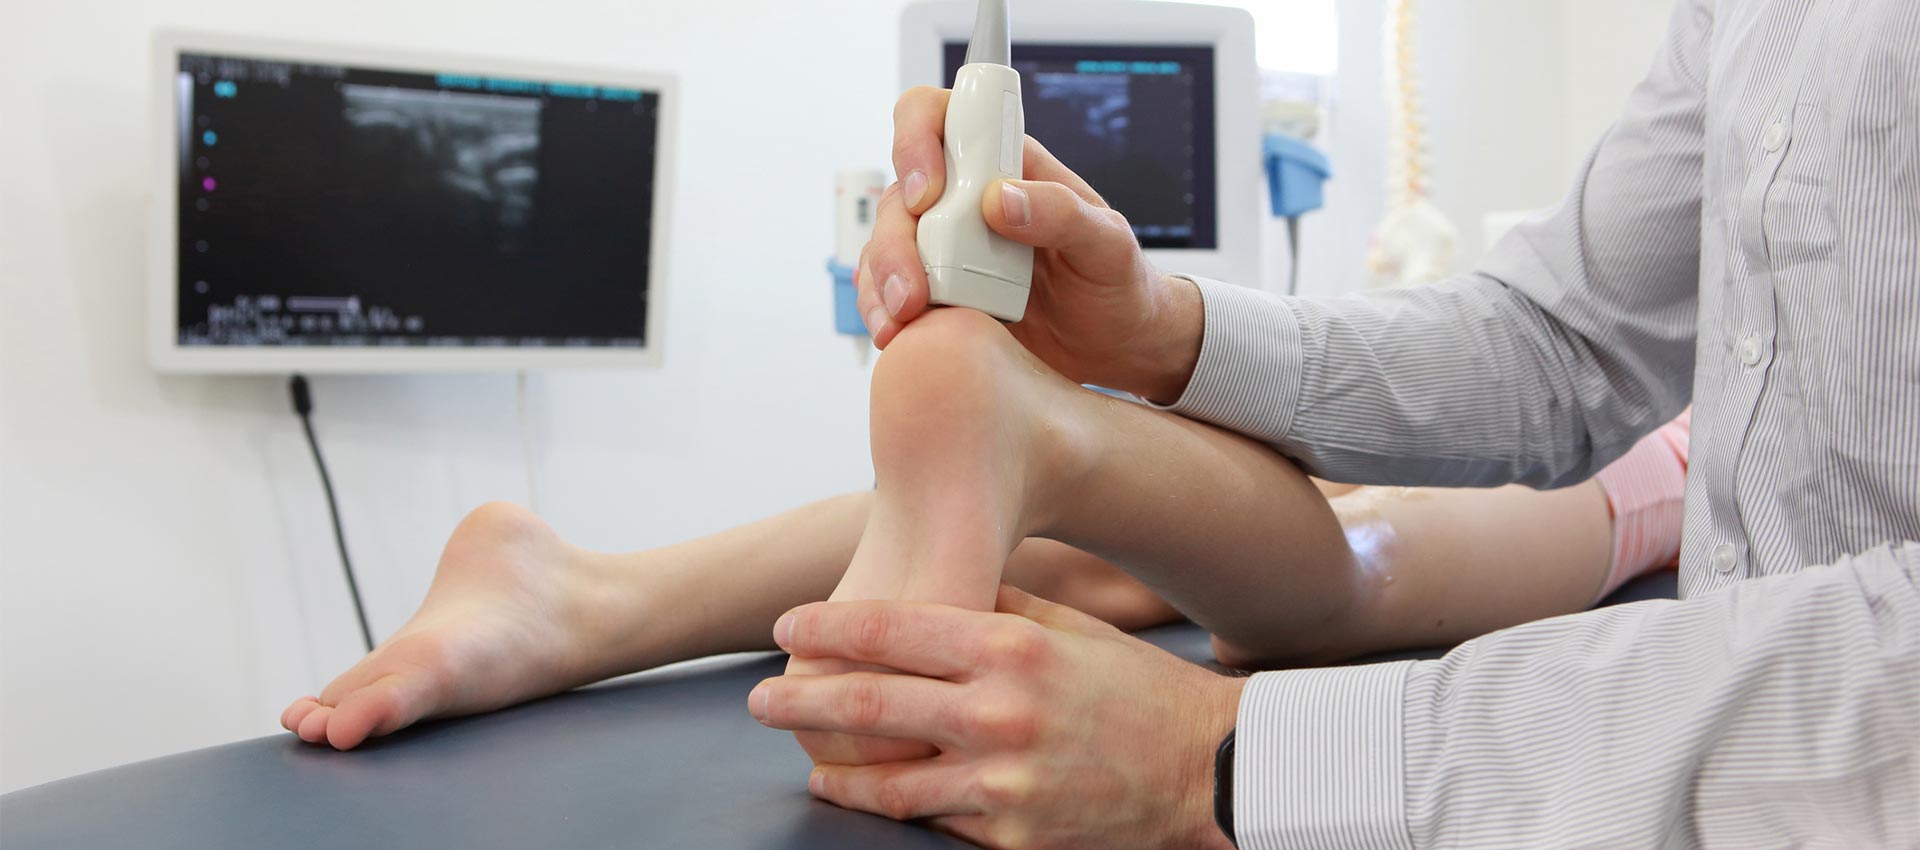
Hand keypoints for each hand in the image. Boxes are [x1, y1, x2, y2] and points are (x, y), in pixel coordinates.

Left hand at [750, 586, 1242, 849]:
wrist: (1206, 768)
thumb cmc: (1133, 687)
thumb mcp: (1069, 627)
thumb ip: (995, 606)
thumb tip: (926, 585)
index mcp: (1011, 647)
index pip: (891, 632)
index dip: (825, 631)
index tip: (785, 629)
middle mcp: (1000, 713)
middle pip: (870, 706)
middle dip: (801, 702)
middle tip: (758, 700)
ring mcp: (1003, 782)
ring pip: (886, 783)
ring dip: (833, 770)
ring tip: (804, 761)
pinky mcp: (1011, 837)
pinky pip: (933, 824)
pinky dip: (891, 811)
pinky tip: (864, 799)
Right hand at [856, 87, 1204, 403]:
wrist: (1115, 345)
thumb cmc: (1116, 281)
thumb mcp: (1108, 244)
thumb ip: (1062, 214)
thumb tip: (1000, 198)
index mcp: (1004, 163)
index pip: (938, 116)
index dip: (917, 141)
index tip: (928, 194)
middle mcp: (963, 198)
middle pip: (898, 193)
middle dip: (894, 241)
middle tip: (914, 291)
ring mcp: (944, 246)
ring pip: (883, 243)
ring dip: (882, 282)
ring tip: (902, 323)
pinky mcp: (936, 292)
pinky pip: (887, 291)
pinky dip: (882, 311)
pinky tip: (897, 336)